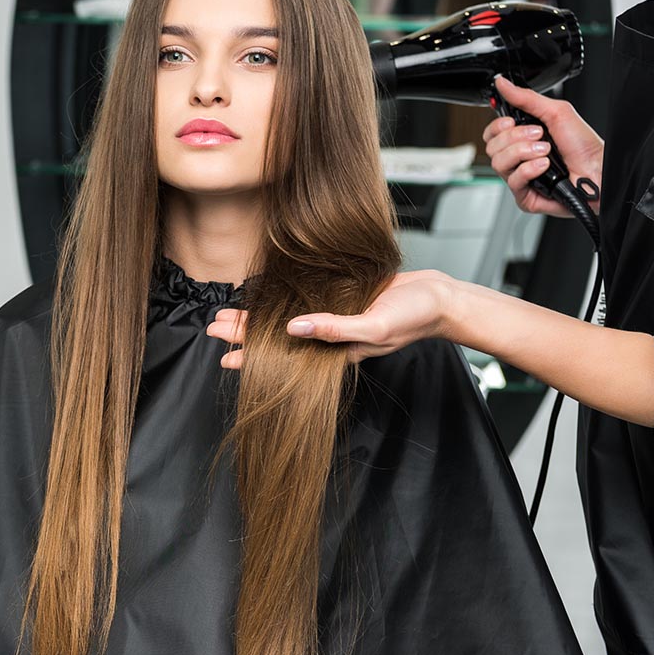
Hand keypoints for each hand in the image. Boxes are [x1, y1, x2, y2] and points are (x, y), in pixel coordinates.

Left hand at [206, 271, 456, 366]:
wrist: (440, 299)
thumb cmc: (413, 316)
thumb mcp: (374, 325)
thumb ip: (336, 329)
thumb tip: (295, 328)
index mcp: (333, 350)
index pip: (283, 357)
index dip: (253, 356)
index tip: (224, 355)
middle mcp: (329, 336)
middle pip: (277, 338)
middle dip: (245, 334)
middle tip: (213, 328)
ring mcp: (334, 318)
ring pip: (284, 319)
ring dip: (257, 317)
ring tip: (228, 315)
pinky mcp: (342, 299)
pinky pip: (303, 302)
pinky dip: (281, 301)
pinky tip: (266, 298)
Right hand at [482, 75, 603, 217]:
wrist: (598, 171)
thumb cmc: (583, 146)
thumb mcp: (556, 112)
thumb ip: (526, 98)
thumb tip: (503, 83)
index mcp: (522, 138)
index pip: (491, 133)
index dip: (497, 127)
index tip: (512, 121)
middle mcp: (518, 158)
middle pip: (492, 147)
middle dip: (516, 138)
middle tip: (539, 135)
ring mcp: (520, 176)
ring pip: (499, 163)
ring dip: (524, 153)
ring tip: (546, 152)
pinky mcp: (524, 195)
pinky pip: (513, 181)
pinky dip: (530, 169)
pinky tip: (545, 166)